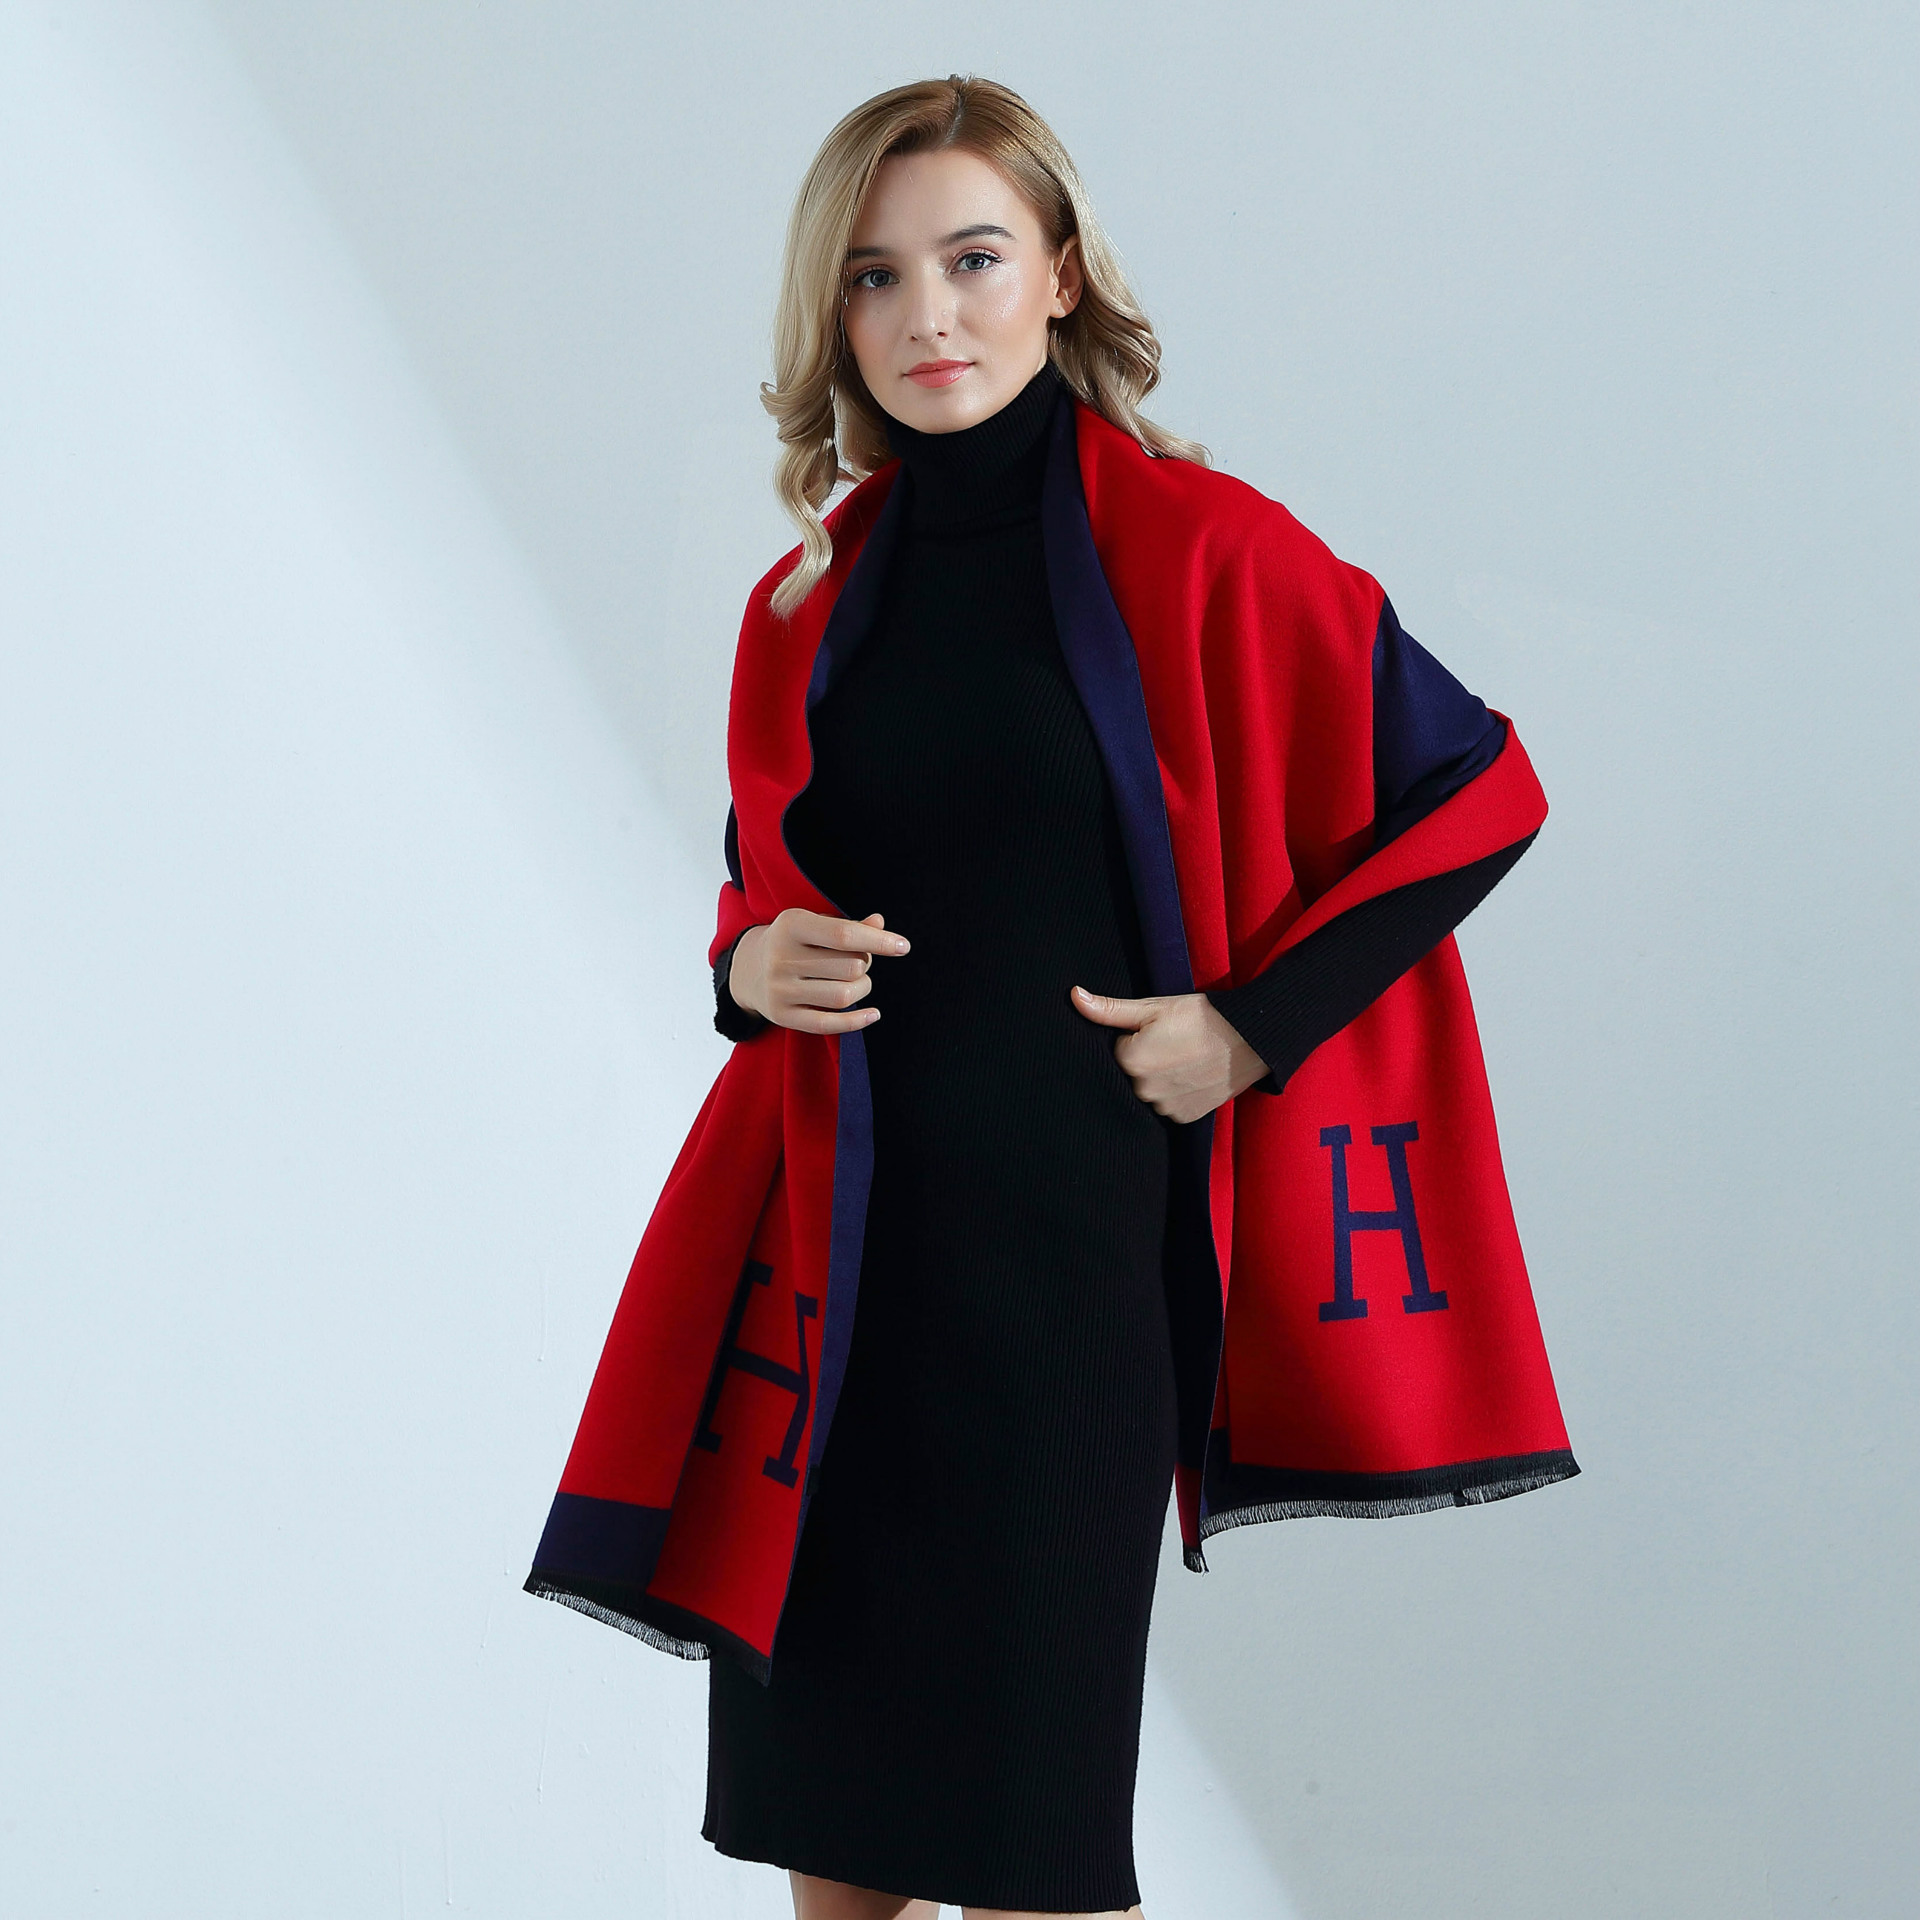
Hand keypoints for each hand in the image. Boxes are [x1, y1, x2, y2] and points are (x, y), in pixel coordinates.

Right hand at [728, 910, 908, 1034]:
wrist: (748, 968)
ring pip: (844, 995)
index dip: (878, 941)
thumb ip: (850, 925)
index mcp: (790, 925)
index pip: (844, 934)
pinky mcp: (782, 1016)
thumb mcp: (816, 924)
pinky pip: (828, 1024)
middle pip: (849, 966)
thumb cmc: (794, 942)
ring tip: (858, 982)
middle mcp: (781, 958)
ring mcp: (780, 989)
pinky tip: (873, 1013)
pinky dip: (857, 1021)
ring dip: (863, 988)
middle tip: (861, 961)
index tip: (903, 946)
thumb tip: (880, 924)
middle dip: (866, 964)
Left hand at [1070, 985, 1267, 1123]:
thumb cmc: (1200, 1018)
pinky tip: (1192, 1076)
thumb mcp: (1153, 1007)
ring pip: (1149, 1091)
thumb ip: (1110, 1009)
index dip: (1137, 1037)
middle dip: (1147, 1059)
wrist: (1249, 1040)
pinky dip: (1176, 1093)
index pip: (1118, 1050)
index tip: (1160, 1030)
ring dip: (1160, 1079)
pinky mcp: (1184, 1118)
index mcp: (1131, 1061)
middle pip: (1132, 1073)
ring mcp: (1164, 1108)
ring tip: (1186, 1058)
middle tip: (1175, 1044)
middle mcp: (1143, 1090)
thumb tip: (1075, 996)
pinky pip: (1168, 1107)